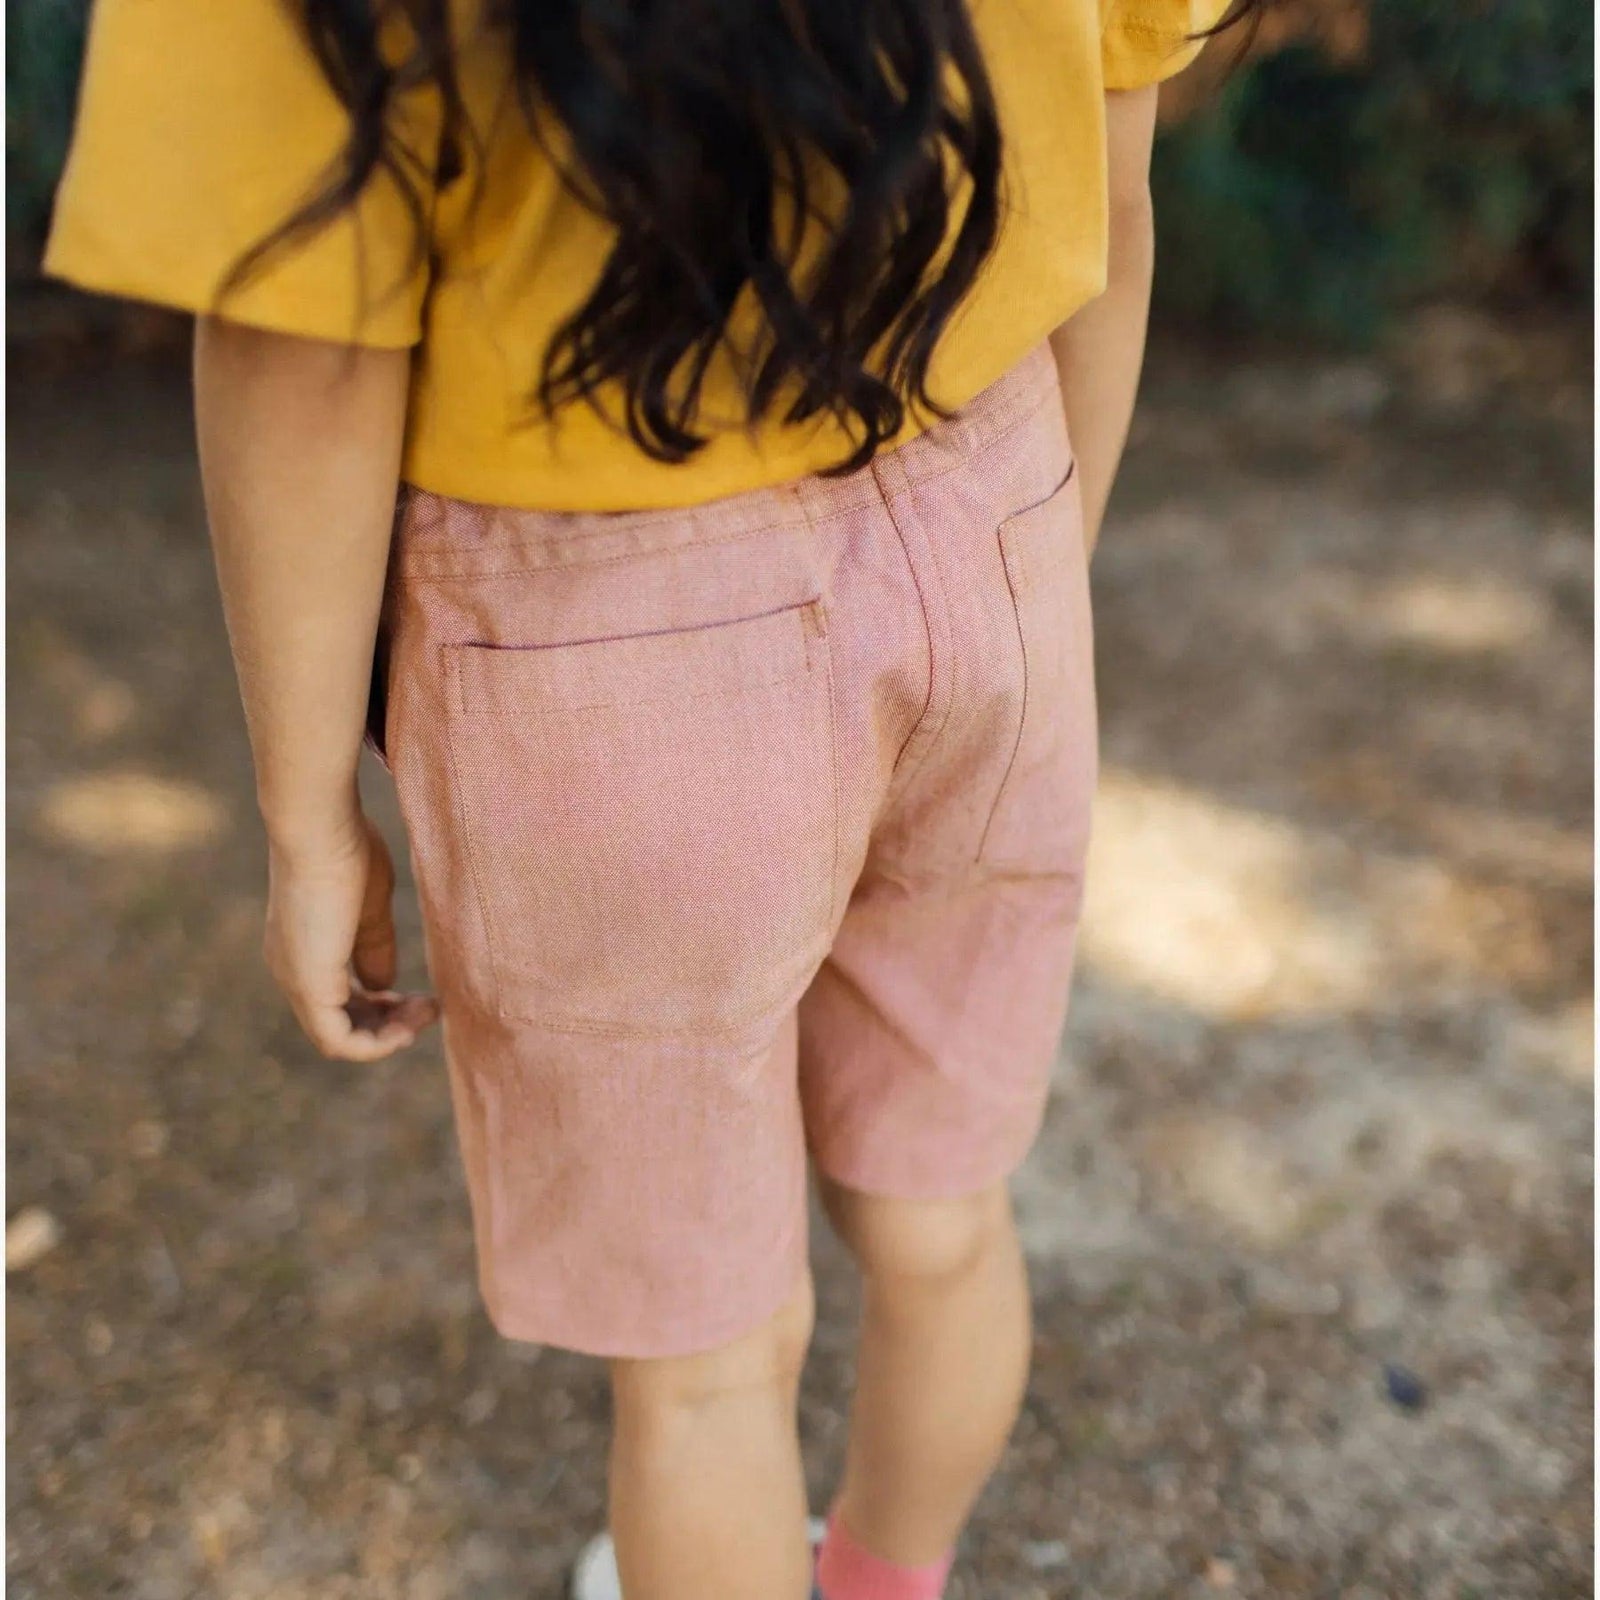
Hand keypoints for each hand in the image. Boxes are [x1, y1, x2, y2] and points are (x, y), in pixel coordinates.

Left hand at [264, 810, 439, 1060]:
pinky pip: (339, 1042)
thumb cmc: (346, 851)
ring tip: (427, 1014)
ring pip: (340, 1039)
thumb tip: (381, 985)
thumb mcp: (369, 909)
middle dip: (390, 1024)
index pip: (339, 999)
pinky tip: (407, 1027)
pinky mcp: (309, 987)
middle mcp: (292, 971)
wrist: (320, 831)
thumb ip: (373, 948)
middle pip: (341, 1024)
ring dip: (388, 1036)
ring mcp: (297, 981)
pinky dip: (376, 1044)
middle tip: (431, 1007)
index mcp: (303, 949)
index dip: (381, 1006)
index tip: (419, 994)